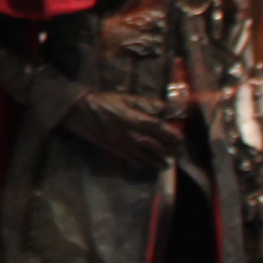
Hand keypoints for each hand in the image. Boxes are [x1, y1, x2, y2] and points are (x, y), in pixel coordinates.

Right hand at [60, 90, 178, 173]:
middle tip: (178, 154)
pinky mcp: (115, 150)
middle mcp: (133, 135)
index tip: (182, 140)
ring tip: (167, 166)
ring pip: (145, 156)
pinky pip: (131, 160)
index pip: (161, 129)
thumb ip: (146, 103)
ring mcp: (124, 145)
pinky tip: (147, 166)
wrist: (80, 111)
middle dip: (169, 151)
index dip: (173, 135)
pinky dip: (142, 164)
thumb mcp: (126, 97)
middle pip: (156, 146)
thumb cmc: (104, 101)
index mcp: (137, 119)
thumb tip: (164, 107)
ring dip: (158, 162)